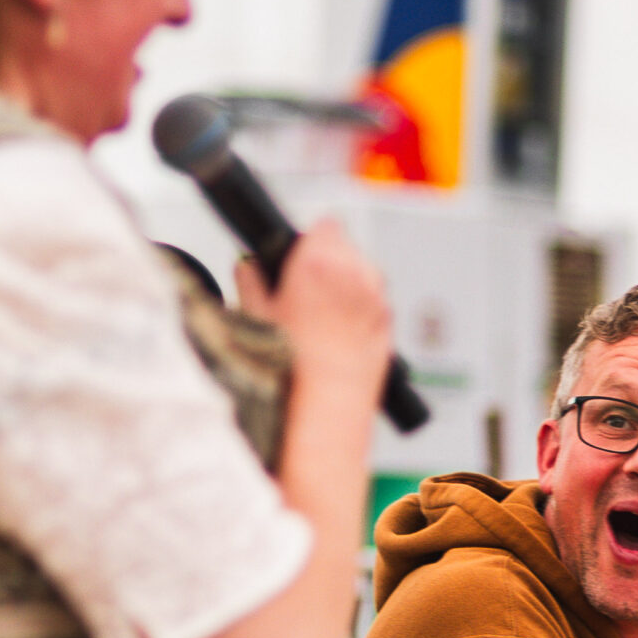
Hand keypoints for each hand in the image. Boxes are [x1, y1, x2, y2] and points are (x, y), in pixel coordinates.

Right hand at [237, 221, 389, 405]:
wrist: (324, 413)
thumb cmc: (292, 370)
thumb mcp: (254, 318)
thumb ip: (251, 280)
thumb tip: (250, 268)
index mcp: (320, 264)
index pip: (323, 224)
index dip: (307, 240)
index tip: (296, 254)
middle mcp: (355, 276)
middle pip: (345, 246)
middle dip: (326, 259)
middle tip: (301, 286)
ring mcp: (376, 299)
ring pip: (363, 271)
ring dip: (345, 281)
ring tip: (319, 312)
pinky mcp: (388, 323)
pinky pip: (374, 300)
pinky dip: (360, 307)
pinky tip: (337, 331)